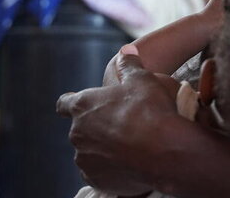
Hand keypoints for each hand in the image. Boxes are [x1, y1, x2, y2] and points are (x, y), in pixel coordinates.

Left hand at [57, 46, 178, 194]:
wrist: (165, 152)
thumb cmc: (152, 111)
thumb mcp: (143, 79)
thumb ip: (130, 64)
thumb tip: (126, 49)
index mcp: (83, 106)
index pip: (64, 103)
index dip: (71, 103)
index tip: (78, 105)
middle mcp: (77, 133)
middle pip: (81, 129)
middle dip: (96, 127)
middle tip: (122, 126)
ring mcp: (85, 159)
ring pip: (90, 152)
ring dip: (103, 149)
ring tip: (129, 147)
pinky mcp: (95, 180)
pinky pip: (99, 173)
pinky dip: (110, 169)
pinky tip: (129, 163)